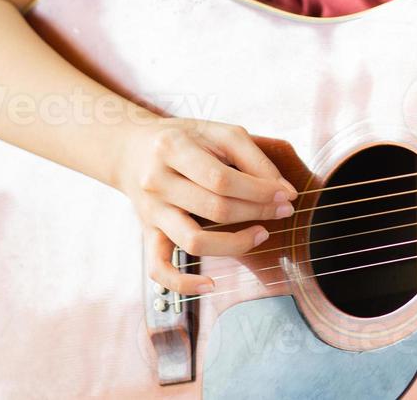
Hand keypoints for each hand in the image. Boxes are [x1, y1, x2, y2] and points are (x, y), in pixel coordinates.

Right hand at [113, 117, 296, 294]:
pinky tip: (211, 284)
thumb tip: (284, 191)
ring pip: (193, 241)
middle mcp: (156, 182)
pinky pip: (159, 269)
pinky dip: (183, 283)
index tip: (286, 195)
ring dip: (235, 244)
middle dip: (257, 211)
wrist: (131, 150)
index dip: (259, 190)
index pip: (221, 179)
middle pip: (213, 208)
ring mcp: (151, 212)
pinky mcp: (148, 234)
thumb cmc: (184, 140)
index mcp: (173, 149)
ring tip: (261, 234)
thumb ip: (253, 157)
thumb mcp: (218, 133)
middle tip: (283, 210)